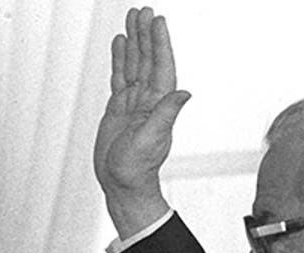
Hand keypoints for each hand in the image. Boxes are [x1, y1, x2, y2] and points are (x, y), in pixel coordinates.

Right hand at [93, 6, 192, 236]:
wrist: (122, 185)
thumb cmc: (136, 169)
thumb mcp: (151, 141)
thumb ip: (166, 115)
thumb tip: (184, 93)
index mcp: (158, 104)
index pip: (160, 65)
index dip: (159, 42)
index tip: (157, 21)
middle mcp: (148, 99)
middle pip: (147, 58)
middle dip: (146, 34)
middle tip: (143, 10)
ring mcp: (133, 103)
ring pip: (134, 64)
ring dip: (134, 41)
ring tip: (132, 19)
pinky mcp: (119, 109)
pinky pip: (120, 77)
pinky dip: (120, 59)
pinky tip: (119, 44)